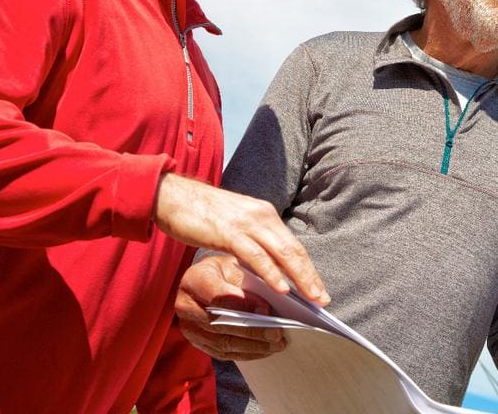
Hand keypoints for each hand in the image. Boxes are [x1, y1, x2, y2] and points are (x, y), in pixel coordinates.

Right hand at [154, 173, 329, 304]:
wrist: (174, 196)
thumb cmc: (203, 215)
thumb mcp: (236, 227)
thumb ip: (253, 242)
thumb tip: (268, 268)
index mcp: (265, 215)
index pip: (293, 246)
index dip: (308, 269)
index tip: (320, 291)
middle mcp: (262, 216)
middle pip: (294, 250)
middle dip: (311, 277)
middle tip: (324, 300)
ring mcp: (247, 223)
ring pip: (282, 253)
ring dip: (299, 278)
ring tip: (311, 299)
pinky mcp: (229, 231)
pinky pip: (256, 255)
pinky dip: (271, 273)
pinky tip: (281, 289)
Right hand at [175, 253, 287, 360]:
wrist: (206, 280)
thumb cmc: (225, 271)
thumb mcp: (235, 266)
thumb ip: (247, 284)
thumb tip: (265, 310)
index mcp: (195, 279)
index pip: (217, 295)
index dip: (242, 304)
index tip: (266, 309)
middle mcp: (186, 305)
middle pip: (220, 323)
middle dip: (252, 331)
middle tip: (277, 333)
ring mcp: (189, 326)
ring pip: (222, 343)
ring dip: (253, 346)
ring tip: (277, 344)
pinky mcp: (197, 342)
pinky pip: (222, 352)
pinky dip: (246, 353)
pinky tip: (265, 350)